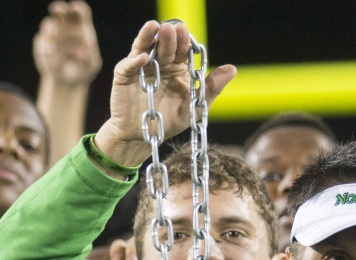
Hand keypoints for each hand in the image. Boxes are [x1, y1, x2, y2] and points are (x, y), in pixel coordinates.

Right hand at [33, 1, 101, 86]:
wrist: (67, 82)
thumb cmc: (83, 69)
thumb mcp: (91, 65)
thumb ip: (89, 57)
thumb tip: (88, 49)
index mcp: (81, 27)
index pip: (80, 12)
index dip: (77, 8)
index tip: (75, 7)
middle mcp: (64, 26)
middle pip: (61, 11)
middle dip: (59, 8)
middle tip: (57, 9)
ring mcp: (51, 34)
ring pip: (49, 24)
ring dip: (51, 28)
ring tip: (53, 33)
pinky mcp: (42, 43)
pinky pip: (42, 41)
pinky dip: (46, 44)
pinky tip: (51, 50)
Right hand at [93, 21, 235, 166]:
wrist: (145, 136)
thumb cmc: (170, 121)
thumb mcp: (195, 106)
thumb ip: (212, 88)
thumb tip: (232, 69)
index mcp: (177, 68)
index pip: (181, 49)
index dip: (183, 40)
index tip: (186, 33)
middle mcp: (159, 64)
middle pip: (164, 46)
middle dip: (169, 37)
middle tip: (173, 28)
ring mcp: (140, 68)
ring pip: (144, 48)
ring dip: (149, 37)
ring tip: (155, 27)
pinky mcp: (124, 76)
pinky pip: (128, 65)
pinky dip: (135, 61)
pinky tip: (144, 57)